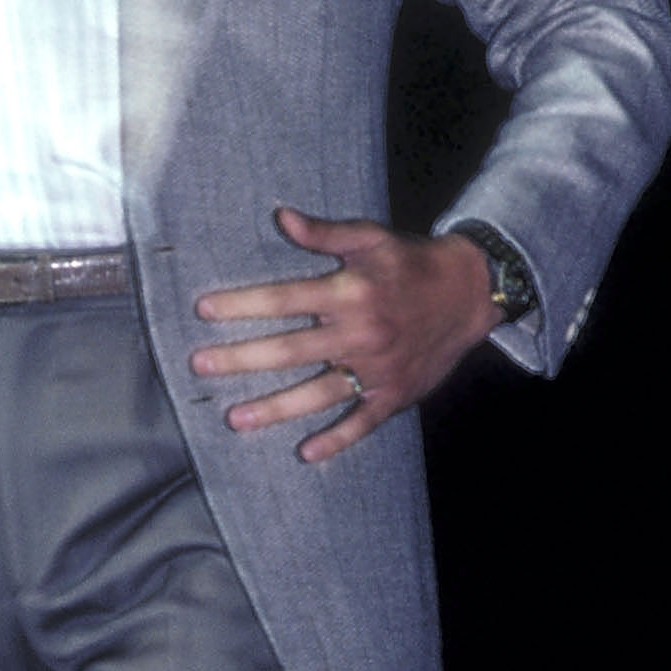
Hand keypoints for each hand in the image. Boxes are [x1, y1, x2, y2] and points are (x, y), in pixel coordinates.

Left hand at [192, 206, 499, 461]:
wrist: (470, 293)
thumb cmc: (411, 262)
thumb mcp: (371, 238)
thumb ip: (324, 233)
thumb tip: (281, 217)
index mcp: (350, 292)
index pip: (284, 299)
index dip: (242, 304)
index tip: (203, 310)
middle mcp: (360, 333)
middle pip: (290, 351)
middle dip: (241, 359)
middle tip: (200, 367)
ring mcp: (376, 369)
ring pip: (317, 393)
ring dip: (274, 408)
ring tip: (235, 419)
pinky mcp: (394, 394)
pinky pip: (362, 422)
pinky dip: (336, 440)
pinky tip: (306, 453)